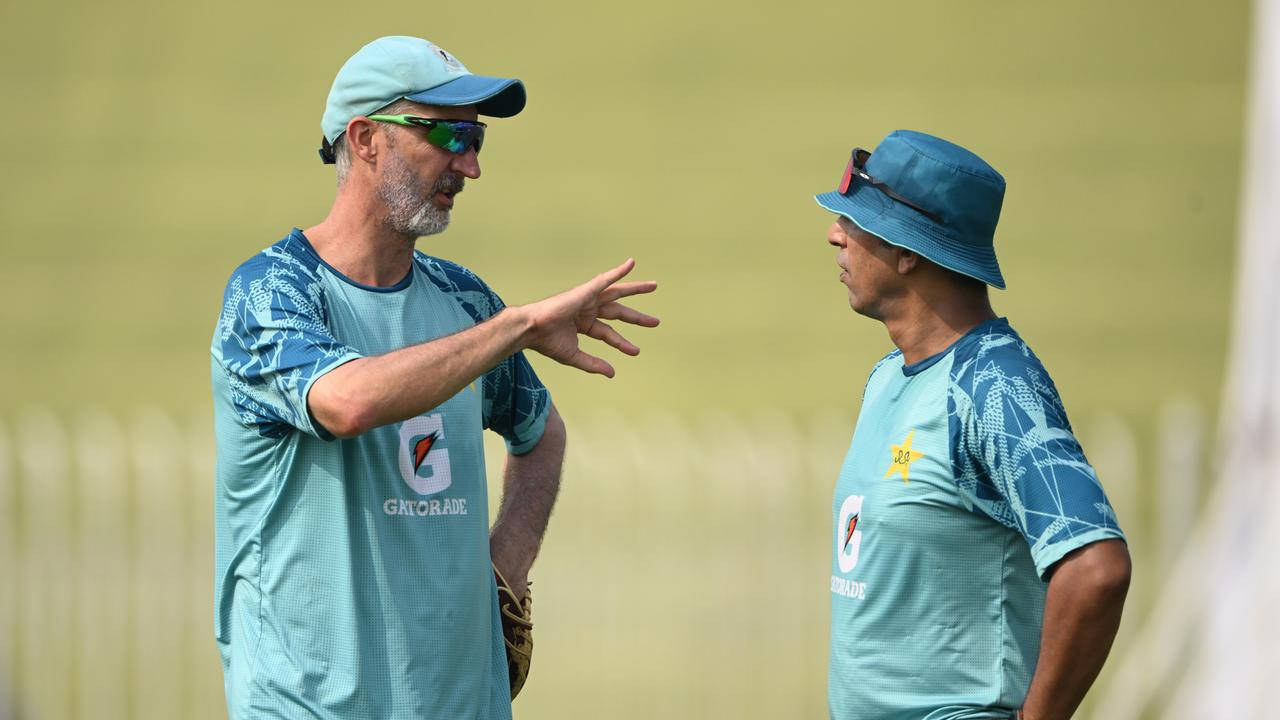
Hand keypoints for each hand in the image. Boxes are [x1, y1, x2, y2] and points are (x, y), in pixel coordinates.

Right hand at [519, 259, 658, 376]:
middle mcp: (588, 309)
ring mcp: (587, 298)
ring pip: (617, 292)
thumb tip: (612, 374)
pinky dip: (618, 272)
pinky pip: (605, 279)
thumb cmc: (547, 341)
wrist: (532, 330)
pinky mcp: (585, 291)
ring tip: (654, 287)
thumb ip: (593, 364)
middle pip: (618, 312)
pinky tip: (632, 264)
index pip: (608, 333)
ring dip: (635, 289)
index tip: (636, 351)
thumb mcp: (574, 356)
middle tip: (655, 322)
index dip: (622, 343)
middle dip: (636, 318)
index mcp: (584, 323)